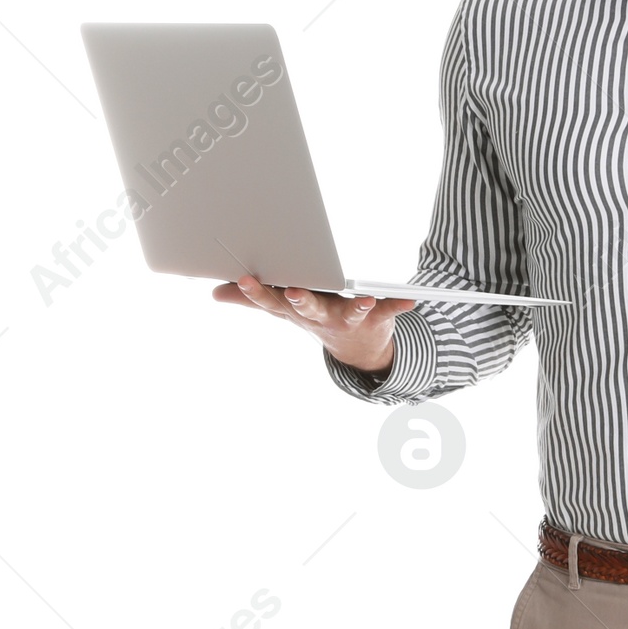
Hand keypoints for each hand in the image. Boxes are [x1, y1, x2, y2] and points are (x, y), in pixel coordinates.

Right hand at [211, 274, 414, 373]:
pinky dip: (399, 305)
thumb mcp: (284, 310)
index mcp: (296, 311)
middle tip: (295, 292)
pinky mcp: (375, 318)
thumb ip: (251, 299)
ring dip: (355, 308)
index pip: (272, 302)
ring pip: (349, 314)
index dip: (257, 292)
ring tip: (363, 301)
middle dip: (301, 301)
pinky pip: (388, 310)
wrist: (357, 350)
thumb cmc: (317, 317)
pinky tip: (410, 300)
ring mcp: (348, 319)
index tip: (244, 278)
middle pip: (308, 309)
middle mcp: (320, 317)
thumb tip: (217, 293)